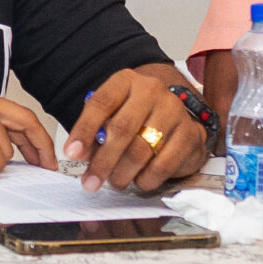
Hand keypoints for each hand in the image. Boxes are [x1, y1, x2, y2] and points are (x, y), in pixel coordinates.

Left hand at [64, 68, 206, 191]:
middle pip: (121, 129)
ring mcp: (174, 111)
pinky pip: (163, 164)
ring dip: (122, 173)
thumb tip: (79, 153)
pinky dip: (146, 178)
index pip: (101, 103)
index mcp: (126, 81)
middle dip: (102, 160)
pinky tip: (139, 180)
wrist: (177, 119)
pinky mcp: (190, 134)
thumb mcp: (112, 116)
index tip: (72, 153)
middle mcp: (152, 91)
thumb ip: (96, 132)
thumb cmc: (138, 117)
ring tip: (114, 182)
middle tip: (91, 181)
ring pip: (141, 149)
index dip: (84, 130)